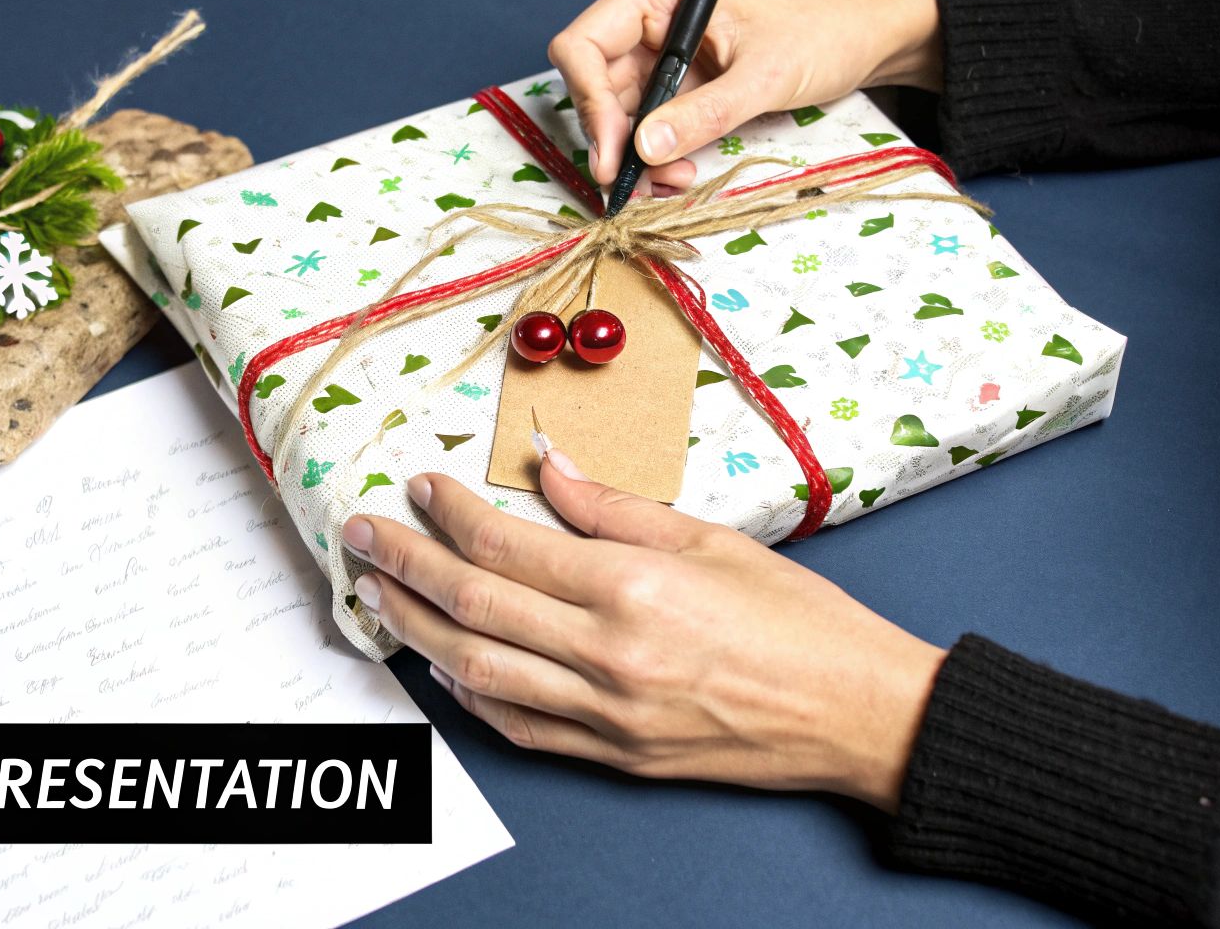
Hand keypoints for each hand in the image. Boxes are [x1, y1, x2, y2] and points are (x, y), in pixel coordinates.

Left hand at [342, 450, 944, 810]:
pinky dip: (473, 696)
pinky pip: (520, 727)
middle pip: (473, 603)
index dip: (448, 513)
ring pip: (478, 670)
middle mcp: (608, 653)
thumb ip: (614, 507)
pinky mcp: (615, 755)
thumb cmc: (800, 622)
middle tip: (360, 536)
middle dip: (404, 565)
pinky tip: (447, 665)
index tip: (418, 488)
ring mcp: (606, 714)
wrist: (859, 715)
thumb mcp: (712, 539)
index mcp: (632, 587)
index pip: (507, 543)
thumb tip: (547, 465)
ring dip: (418, 630)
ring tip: (379, 597)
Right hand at [549, 0, 941, 193]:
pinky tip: (680, 173)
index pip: (584, 44)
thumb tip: (642, 150)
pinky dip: (658, 155)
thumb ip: (702, 113)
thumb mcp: (766, 74)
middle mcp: (653, 18)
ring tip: (673, 182)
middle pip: (596, 85)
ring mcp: (667, 52)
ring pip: (622, 113)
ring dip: (637, 156)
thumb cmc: (827, 28)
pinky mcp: (686, 82)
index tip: (615, 152)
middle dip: (615, 139)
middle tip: (639, 185)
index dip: (588, 100)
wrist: (873, 34)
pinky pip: (652, 124)